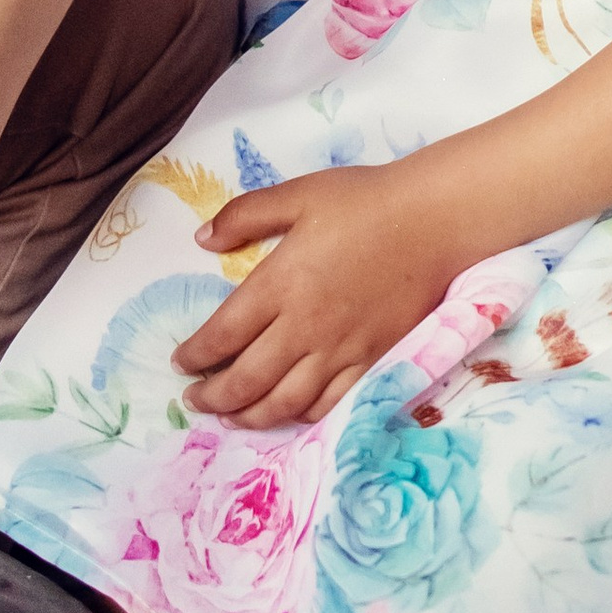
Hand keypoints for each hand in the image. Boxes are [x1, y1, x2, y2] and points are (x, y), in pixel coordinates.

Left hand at [178, 161, 472, 426]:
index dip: (196, 355)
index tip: (180, 363)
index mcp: (280, 284)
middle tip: (194, 400)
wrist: (431, 221)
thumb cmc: (363, 201)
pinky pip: (330, 404)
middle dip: (214, 397)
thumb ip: (245, 215)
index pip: (223, 334)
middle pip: (248, 379)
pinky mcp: (371, 362)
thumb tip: (201, 239)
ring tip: (230, 418)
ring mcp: (340, 351)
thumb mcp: (297, 194)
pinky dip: (301, 416)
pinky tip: (287, 414)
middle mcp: (305, 326)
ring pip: (285, 402)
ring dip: (250, 416)